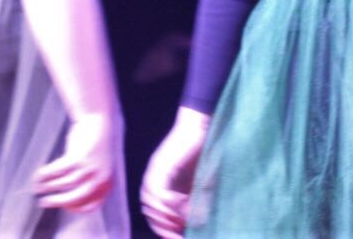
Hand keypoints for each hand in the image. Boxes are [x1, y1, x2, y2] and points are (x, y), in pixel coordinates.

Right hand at [32, 111, 119, 212]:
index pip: (91, 206)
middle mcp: (99, 179)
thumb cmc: (97, 145)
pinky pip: (57, 171)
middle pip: (75, 198)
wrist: (99, 122)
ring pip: (63, 183)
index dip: (75, 209)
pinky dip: (46, 174)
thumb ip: (90, 182)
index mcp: (107, 184)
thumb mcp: (100, 168)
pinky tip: (39, 174)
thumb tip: (70, 197)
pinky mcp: (78, 159)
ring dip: (48, 185)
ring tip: (38, 186)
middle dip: (57, 202)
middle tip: (44, 202)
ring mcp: (89, 169)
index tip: (64, 206)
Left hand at [140, 108, 208, 238]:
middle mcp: (153, 178)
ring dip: (168, 216)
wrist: (201, 125)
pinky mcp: (162, 165)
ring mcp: (155, 171)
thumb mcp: (199, 181)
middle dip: (164, 227)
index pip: (154, 212)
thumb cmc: (203, 151)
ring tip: (183, 221)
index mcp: (160, 183)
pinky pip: (160, 191)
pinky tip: (183, 204)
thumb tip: (196, 222)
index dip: (163, 227)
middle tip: (178, 236)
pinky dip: (170, 202)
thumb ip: (195, 200)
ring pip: (152, 203)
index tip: (177, 238)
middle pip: (149, 210)